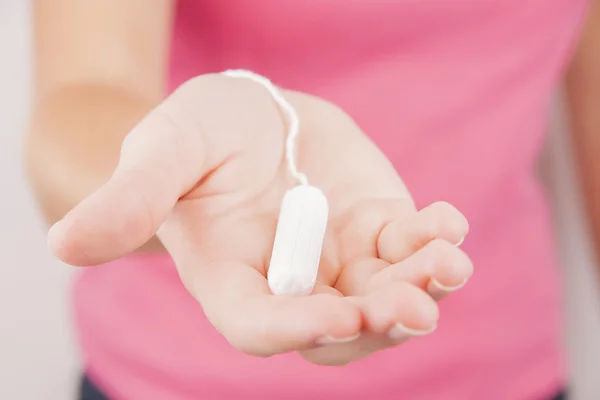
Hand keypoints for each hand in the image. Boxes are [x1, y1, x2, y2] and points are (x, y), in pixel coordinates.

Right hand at [48, 73, 471, 364]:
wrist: (250, 118)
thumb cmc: (196, 135)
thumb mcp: (162, 151)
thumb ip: (128, 197)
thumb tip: (64, 244)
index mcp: (231, 278)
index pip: (259, 325)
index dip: (294, 330)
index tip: (337, 318)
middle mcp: (291, 282)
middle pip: (336, 330)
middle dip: (376, 325)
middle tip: (414, 309)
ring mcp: (340, 259)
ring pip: (385, 297)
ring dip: (420, 288)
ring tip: (446, 263)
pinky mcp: (376, 227)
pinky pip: (410, 248)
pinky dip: (434, 241)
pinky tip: (447, 223)